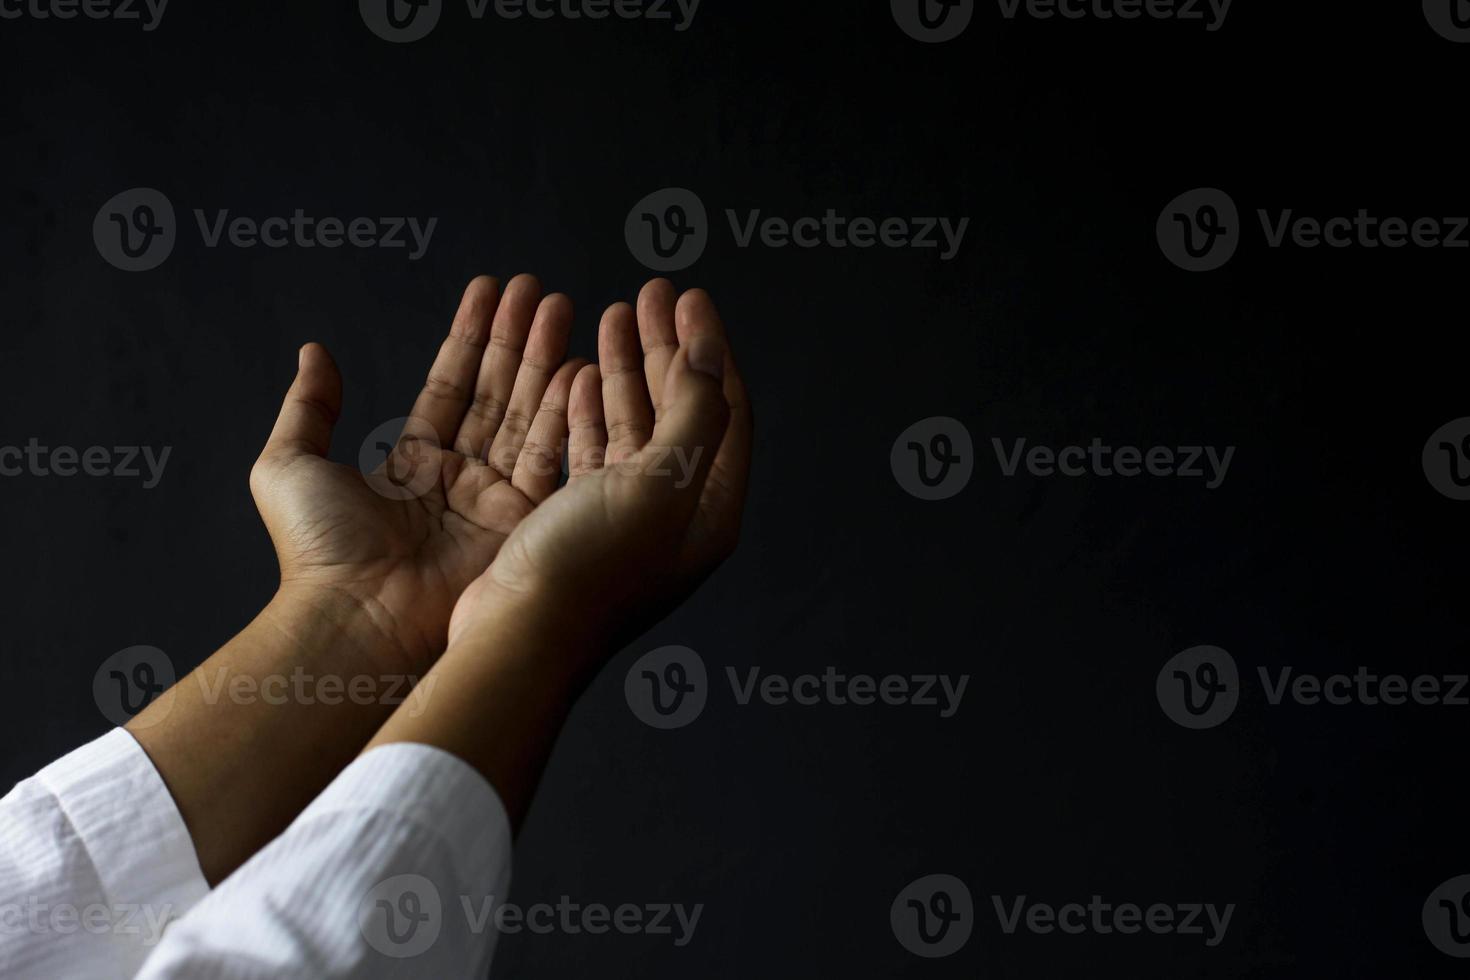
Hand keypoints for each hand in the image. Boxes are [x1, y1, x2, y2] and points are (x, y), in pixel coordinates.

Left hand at [249, 274, 583, 670]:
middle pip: (497, 393)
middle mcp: (460, 480)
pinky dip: (565, 410)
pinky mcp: (524, 525)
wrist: (356, 618)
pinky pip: (550, 457)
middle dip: (518, 338)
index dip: (472, 337)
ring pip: (528, 414)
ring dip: (546, 360)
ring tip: (561, 305)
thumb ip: (309, 407)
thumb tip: (315, 351)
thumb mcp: (288, 464)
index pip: (451, 386)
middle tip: (538, 288)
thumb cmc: (316, 551)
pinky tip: (580, 364)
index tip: (491, 291)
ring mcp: (496, 503)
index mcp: (412, 466)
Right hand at [448, 281, 753, 669]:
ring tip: (614, 314)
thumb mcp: (659, 481)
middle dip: (667, 348)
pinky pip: (595, 448)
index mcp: (710, 508)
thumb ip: (694, 412)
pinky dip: (590, 406)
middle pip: (681, 410)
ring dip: (626, 369)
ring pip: (636, 423)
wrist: (519, 635)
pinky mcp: (580, 520)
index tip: (690, 296)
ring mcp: (627, 518)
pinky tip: (577, 372)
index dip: (711, 348)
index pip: (726, 410)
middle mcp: (675, 513)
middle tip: (651, 292)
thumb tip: (709, 353)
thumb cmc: (590, 566)